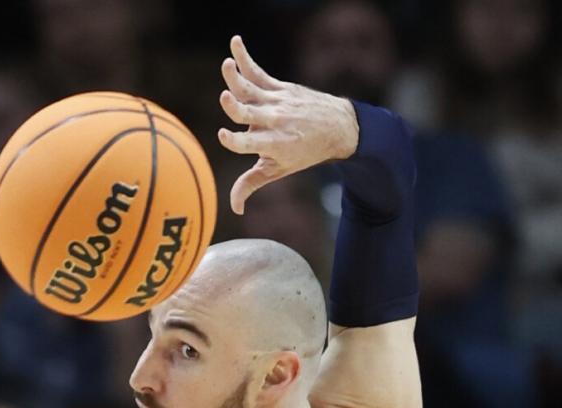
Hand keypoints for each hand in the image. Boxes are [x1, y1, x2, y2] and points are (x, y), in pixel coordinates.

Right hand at [217, 35, 359, 214]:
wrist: (338, 128)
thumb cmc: (303, 152)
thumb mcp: (278, 171)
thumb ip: (251, 184)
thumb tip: (235, 209)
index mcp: (273, 145)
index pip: (249, 144)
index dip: (236, 141)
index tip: (224, 136)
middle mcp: (274, 122)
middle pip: (249, 113)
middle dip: (237, 107)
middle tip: (226, 98)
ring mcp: (277, 102)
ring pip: (251, 88)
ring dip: (236, 76)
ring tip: (226, 65)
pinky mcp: (279, 88)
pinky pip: (258, 72)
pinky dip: (245, 57)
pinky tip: (235, 43)